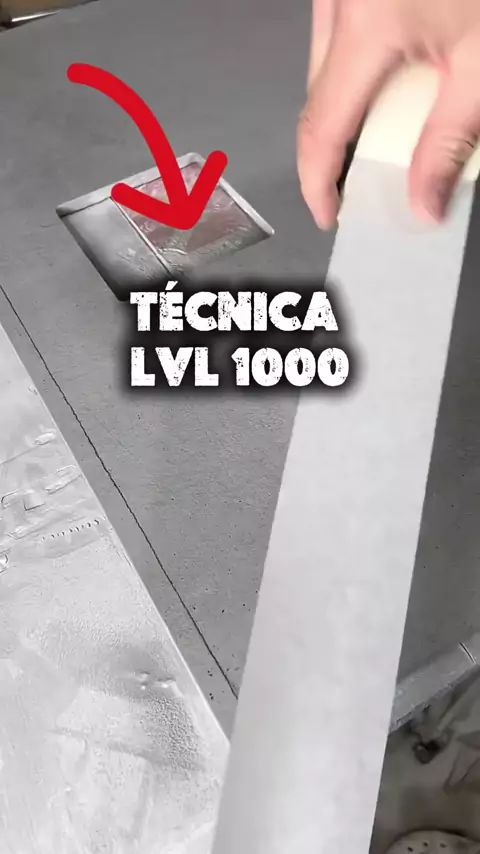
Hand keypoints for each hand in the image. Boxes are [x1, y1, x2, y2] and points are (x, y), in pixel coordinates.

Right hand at [298, 0, 479, 228]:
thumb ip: (450, 139)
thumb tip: (424, 203)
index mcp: (367, 26)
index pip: (320, 129)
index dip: (318, 182)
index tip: (329, 213)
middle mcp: (341, 1)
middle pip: (318, 97)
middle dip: (339, 144)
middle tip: (372, 170)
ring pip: (326, 64)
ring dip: (350, 104)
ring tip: (390, 121)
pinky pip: (340, 34)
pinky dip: (359, 68)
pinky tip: (394, 72)